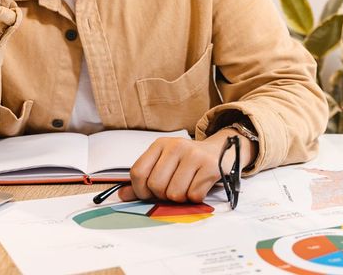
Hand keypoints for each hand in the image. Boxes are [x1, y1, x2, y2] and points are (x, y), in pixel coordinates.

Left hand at [118, 129, 257, 203]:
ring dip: (180, 198)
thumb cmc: (187, 161)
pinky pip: (194, 196)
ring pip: (175, 194)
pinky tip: (199, 186)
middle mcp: (175, 146)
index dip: (140, 190)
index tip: (148, 195)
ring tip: (187, 186)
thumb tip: (122, 196)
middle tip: (172, 190)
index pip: (138, 172)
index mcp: (159, 144)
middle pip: (156, 186)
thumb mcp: (164, 163)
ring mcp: (193, 155)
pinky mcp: (210, 167)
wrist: (221, 150)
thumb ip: (143, 179)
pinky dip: (195, 198)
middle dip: (163, 196)